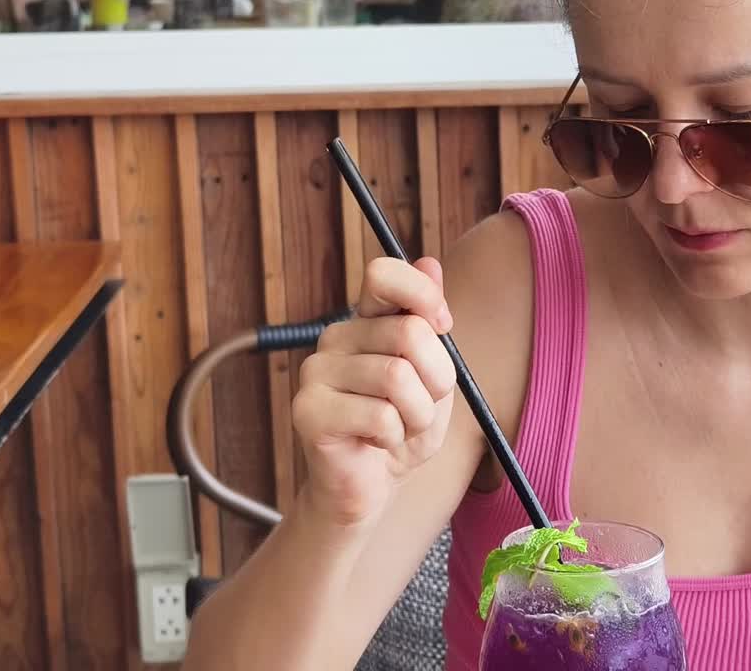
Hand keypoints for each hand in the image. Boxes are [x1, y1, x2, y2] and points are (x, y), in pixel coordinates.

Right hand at [292, 257, 457, 529]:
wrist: (372, 487)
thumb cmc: (403, 428)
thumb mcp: (433, 372)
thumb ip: (431, 321)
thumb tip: (430, 262)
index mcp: (365, 320)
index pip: (384, 274)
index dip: (425, 297)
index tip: (442, 327)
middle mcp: (335, 337)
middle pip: (410, 334)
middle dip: (436, 380)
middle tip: (420, 408)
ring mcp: (315, 372)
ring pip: (398, 379)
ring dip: (418, 416)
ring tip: (399, 429)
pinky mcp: (307, 411)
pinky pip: (380, 416)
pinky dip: (395, 439)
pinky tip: (377, 445)